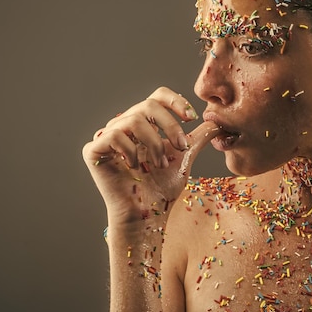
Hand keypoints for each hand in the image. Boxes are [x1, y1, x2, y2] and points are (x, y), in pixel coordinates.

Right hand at [82, 87, 219, 225]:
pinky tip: (135, 167)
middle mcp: (124, 125)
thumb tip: (218, 120)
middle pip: (148, 105)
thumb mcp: (185, 156)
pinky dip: (131, 151)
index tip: (191, 118)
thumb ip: (198, 136)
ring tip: (159, 164)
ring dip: (154, 143)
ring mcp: (106, 136)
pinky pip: (114, 135)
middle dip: (170, 126)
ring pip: (134, 120)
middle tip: (181, 147)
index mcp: (144, 123)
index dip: (175, 101)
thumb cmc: (163, 188)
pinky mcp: (93, 150)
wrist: (147, 214)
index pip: (157, 96)